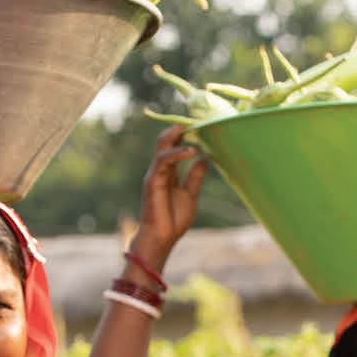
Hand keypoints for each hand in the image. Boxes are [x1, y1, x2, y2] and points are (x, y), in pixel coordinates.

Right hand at [132, 126, 207, 267]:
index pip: (175, 145)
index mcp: (168, 172)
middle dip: (180, 128)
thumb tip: (204, 159)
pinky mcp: (152, 181)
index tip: (201, 123)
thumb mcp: (190, 195)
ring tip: (191, 127)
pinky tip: (191, 150)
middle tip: (196, 118)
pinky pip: (163, 161)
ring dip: (176, 134)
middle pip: (166, 140)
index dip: (185, 133)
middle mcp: (160, 169)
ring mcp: (155, 174)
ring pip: (162, 146)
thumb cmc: (173, 220)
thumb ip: (195, 177)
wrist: (161, 239)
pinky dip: (177, 153)